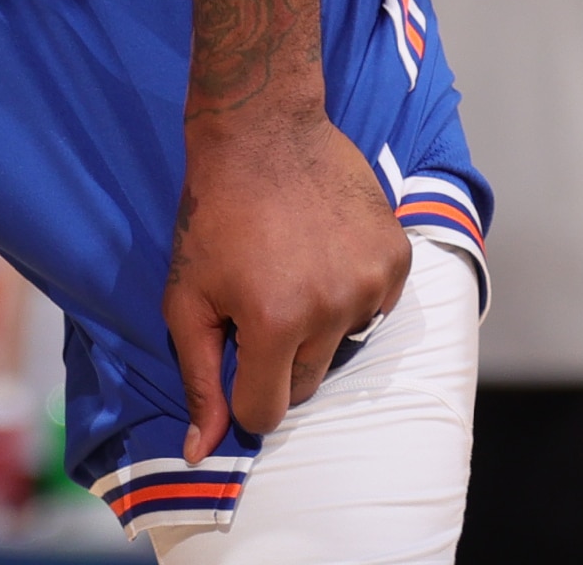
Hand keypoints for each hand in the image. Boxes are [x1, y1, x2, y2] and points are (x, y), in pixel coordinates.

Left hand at [164, 113, 408, 460]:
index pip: (267, 411)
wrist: (262, 131)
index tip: (236, 360)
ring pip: (342, 344)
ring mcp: (371, 282)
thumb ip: (198, 378)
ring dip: (318, 323)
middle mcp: (331, 309)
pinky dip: (351, 292)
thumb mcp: (186, 298)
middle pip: (308, 382)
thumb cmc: (213, 214)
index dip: (244, 394)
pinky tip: (323, 252)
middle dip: (279, 358)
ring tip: (291, 268)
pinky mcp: (396, 257)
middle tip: (259, 303)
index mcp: (274, 323)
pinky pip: (375, 306)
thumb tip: (201, 452)